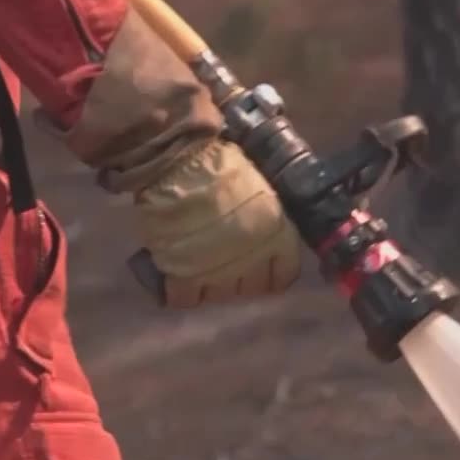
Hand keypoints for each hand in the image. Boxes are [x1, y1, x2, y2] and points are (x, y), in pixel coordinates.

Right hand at [130, 139, 302, 307]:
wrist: (175, 161)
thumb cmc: (218, 161)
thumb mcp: (257, 184)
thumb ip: (262, 214)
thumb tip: (257, 225)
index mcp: (277, 233)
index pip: (285, 273)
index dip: (271, 269)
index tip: (260, 262)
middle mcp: (253, 258)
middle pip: (251, 287)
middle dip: (239, 275)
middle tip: (223, 257)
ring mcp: (219, 272)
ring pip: (220, 295)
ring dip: (210, 281)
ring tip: (196, 262)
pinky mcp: (184, 277)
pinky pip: (185, 298)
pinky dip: (179, 290)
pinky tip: (175, 274)